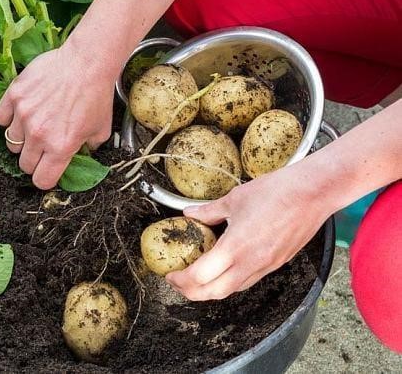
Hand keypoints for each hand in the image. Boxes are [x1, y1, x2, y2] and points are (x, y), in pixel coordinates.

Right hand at [0, 44, 114, 189]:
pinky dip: (8, 118)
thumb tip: (80, 156)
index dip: (45, 177)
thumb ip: (88, 149)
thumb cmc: (96, 95)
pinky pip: (0, 119)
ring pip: (11, 142)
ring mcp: (23, 115)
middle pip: (24, 164)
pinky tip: (22, 113)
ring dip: (21, 139)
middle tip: (43, 146)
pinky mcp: (14, 96)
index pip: (41, 180)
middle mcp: (39, 135)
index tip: (48, 170)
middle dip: (34, 159)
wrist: (87, 62)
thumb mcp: (100, 130)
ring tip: (34, 126)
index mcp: (61, 148)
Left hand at [166, 168, 330, 300]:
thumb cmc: (277, 191)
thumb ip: (208, 211)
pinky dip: (230, 282)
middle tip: (178, 282)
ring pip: (232, 290)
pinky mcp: (277, 264)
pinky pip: (248, 281)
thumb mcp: (234, 199)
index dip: (180, 280)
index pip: (200, 277)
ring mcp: (266, 266)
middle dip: (190, 292)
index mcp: (235, 247)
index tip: (170, 274)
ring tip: (196, 279)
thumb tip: (190, 214)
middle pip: (213, 293)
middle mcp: (251, 263)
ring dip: (210, 290)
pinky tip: (223, 270)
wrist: (314, 193)